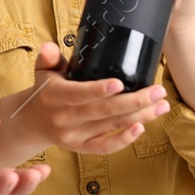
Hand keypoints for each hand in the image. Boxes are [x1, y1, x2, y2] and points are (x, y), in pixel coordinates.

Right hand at [0, 42, 170, 162]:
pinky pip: (105, 147)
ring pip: (110, 127)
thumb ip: (48, 57)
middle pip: (102, 112)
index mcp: (54, 96)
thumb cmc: (45, 90)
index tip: (121, 83)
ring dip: (140, 116)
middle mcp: (64, 118)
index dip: (98, 90)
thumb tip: (49, 47)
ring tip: (162, 105)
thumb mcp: (42, 70)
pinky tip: (142, 128)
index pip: (78, 94)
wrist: (32, 122)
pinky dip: (124, 140)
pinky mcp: (81, 147)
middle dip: (134, 102)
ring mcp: (73, 135)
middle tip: (158, 91)